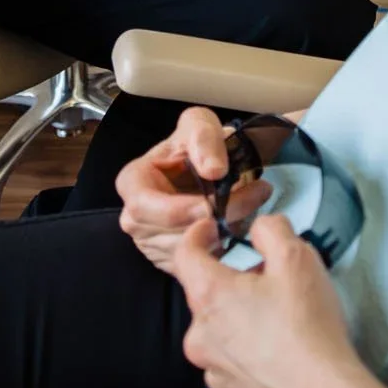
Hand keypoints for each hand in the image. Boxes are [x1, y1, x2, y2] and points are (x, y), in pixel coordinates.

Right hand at [117, 107, 269, 275]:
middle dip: (210, 222)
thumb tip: (213, 170)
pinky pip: (198, 262)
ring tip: (253, 204)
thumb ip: (204, 138)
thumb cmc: (197, 143)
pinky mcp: (174, 259)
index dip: (177, 211)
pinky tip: (239, 222)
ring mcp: (153, 243)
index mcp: (133, 183)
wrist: (211, 164)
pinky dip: (223, 245)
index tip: (211, 207)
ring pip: (187, 251)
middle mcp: (135, 218)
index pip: (144, 207)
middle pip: (168, 232)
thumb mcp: (199, 124)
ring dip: (224, 231)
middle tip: (252, 200)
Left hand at [176, 213, 373, 387]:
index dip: (198, 234)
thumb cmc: (307, 329)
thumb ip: (272, 230)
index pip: (185, 254)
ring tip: (279, 317)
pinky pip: (231, 359)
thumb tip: (261, 227)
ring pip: (218, 328)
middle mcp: (200, 334)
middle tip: (267, 276)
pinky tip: (279, 349)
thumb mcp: (297, 258)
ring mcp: (213, 368)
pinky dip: (248, 348)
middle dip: (231, 278)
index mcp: (209, 295)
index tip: (212, 228)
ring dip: (239, 315)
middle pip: (205, 292)